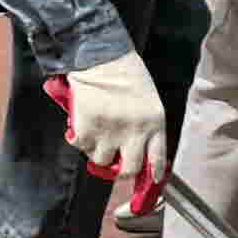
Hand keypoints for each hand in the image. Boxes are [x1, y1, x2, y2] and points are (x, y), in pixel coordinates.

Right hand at [62, 50, 171, 213]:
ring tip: (96, 135)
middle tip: (115, 161)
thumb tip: (140, 153)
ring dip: (98, 152)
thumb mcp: (148, 100)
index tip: (149, 181)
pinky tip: (82, 127)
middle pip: (129, 169)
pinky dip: (80, 141)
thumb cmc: (127, 74)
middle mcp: (135, 131)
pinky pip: (82, 148)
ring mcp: (110, 132)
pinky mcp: (87, 128)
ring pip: (102, 161)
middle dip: (121, 169)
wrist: (100, 56)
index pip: (157, 159)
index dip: (152, 174)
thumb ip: (147, 126)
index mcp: (155, 122)